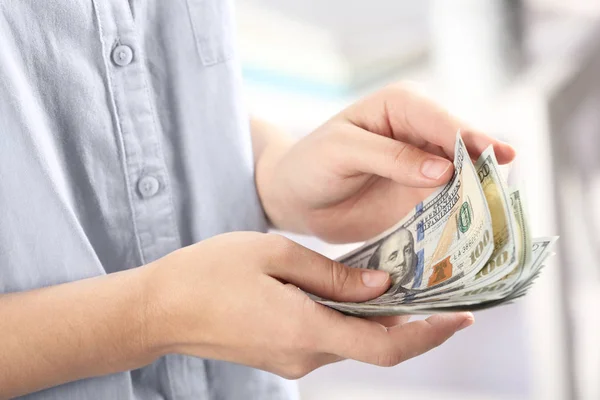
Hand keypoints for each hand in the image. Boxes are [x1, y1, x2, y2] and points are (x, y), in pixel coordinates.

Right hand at [143, 232, 472, 377]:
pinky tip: (354, 292)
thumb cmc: (208, 273)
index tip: (463, 319)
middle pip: (374, 345)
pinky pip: (328, 338)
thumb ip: (330, 274)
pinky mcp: (281, 353)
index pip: (385, 346)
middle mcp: (304, 354)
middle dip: (412, 322)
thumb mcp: (273, 254)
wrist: (159, 309)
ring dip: (380, 319)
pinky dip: (351, 320)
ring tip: (401, 283)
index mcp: (304, 328)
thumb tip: (378, 287)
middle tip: (442, 290)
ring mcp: (291, 359)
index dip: (429, 335)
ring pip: (352, 341)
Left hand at [258, 83, 515, 242]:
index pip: (440, 120)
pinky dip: (463, 217)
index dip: (468, 138)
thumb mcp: (342, 152)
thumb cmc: (310, 164)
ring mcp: (425, 168)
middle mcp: (420, 134)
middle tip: (505, 187)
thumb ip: (390, 158)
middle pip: (461, 147)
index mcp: (401, 107)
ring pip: (462, 178)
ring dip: (478, 193)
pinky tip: (478, 230)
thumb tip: (443, 170)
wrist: (296, 199)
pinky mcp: (422, 199)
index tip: (494, 157)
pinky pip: (449, 206)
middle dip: (483, 166)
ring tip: (502, 212)